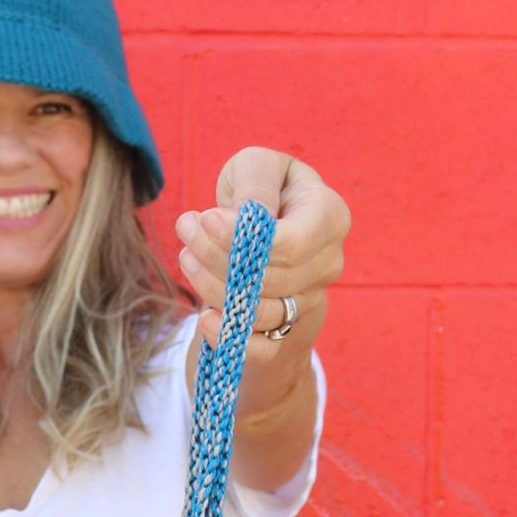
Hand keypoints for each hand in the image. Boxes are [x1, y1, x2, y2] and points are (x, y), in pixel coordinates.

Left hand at [175, 149, 349, 415]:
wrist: (264, 232)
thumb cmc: (260, 190)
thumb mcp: (256, 168)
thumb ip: (256, 186)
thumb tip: (246, 220)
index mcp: (330, 217)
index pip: (292, 243)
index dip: (245, 238)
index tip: (206, 219)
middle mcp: (327, 263)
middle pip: (271, 277)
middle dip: (219, 257)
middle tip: (186, 229)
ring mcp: (309, 300)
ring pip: (260, 311)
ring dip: (214, 288)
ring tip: (187, 257)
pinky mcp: (287, 329)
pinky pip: (262, 348)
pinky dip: (230, 335)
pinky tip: (205, 318)